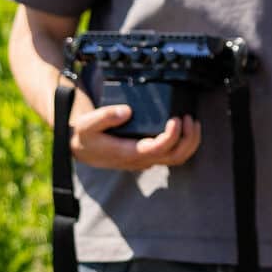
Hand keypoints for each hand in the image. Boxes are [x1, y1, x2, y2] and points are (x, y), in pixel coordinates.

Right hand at [64, 86, 200, 171]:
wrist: (80, 148)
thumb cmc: (86, 135)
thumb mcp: (87, 123)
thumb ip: (105, 117)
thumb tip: (127, 111)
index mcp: (128, 153)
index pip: (159, 149)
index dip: (172, 136)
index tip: (176, 118)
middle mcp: (141, 160)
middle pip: (175, 157)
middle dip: (188, 138)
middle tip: (188, 117)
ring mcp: (146, 160)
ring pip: (178, 158)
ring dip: (190, 141)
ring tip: (191, 121)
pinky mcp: (149, 156)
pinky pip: (173, 155)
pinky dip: (185, 142)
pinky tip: (185, 127)